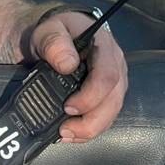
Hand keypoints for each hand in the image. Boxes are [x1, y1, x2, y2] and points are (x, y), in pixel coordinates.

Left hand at [29, 11, 127, 142]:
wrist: (56, 38)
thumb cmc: (56, 33)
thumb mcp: (48, 30)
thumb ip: (54, 42)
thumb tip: (67, 64)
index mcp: (104, 46)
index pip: (107, 75)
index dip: (90, 96)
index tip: (68, 106)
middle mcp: (115, 65)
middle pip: (113, 100)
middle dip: (91, 121)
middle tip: (65, 129)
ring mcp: (114, 83)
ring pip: (112, 112)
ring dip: (90, 129)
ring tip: (65, 134)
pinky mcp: (108, 96)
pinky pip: (105, 117)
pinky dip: (89, 130)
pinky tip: (72, 134)